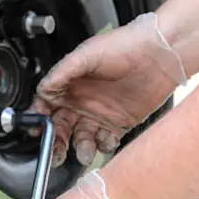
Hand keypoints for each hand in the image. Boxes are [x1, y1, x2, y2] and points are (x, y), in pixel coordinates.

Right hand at [34, 13, 186, 166]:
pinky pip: (105, 141)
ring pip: (82, 138)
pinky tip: (105, 140)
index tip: (38, 129)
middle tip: (57, 151)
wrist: (160, 54)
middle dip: (57, 141)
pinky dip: (103, 146)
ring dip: (80, 148)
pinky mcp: (119, 123)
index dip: (40, 118)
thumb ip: (63, 72)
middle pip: (61, 127)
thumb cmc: (124, 45)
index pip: (46, 105)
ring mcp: (99, 114)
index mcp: (69, 84)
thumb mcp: (87, 54)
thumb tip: (43, 88)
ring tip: (84, 152)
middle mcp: (82, 101)